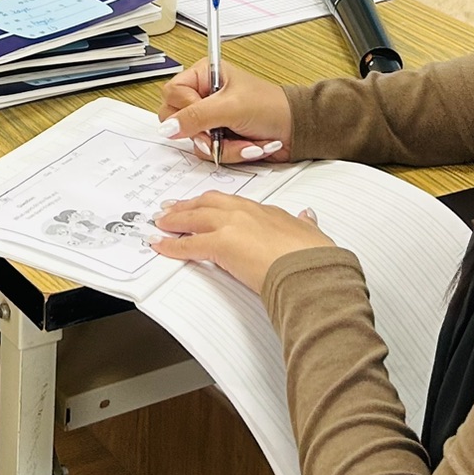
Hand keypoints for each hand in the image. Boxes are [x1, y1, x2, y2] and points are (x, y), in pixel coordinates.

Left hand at [153, 192, 334, 295]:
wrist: (308, 270)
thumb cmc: (313, 258)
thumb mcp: (312, 235)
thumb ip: (306, 225)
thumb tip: (308, 217)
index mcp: (266, 211)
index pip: (233, 204)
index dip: (215, 205)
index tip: (205, 205)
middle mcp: (246, 213)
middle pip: (209, 203)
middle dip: (188, 205)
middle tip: (171, 208)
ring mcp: (231, 226)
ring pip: (195, 218)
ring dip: (175, 219)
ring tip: (160, 222)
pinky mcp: (221, 245)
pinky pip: (189, 244)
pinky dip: (172, 245)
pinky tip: (160, 245)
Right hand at [158, 58, 293, 163]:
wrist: (296, 131)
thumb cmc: (271, 107)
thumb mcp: (231, 107)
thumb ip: (196, 116)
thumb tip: (169, 127)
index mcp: (205, 75)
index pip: (172, 93)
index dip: (185, 109)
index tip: (205, 116)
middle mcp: (204, 95)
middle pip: (176, 119)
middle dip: (203, 132)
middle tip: (218, 132)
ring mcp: (211, 119)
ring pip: (194, 140)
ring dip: (222, 145)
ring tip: (244, 138)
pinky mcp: (219, 138)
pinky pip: (209, 151)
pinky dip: (230, 152)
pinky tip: (247, 145)